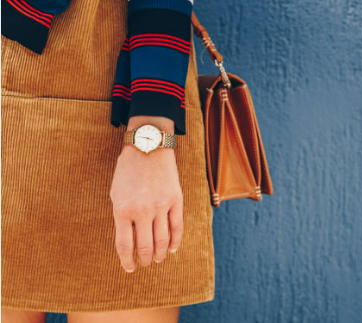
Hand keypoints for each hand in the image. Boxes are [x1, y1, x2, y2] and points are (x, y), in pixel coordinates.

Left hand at [109, 116, 182, 272]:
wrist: (149, 147)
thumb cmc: (128, 170)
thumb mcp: (116, 193)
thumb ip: (121, 216)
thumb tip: (128, 239)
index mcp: (122, 210)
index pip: (125, 245)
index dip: (127, 260)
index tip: (129, 267)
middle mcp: (142, 211)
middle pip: (144, 246)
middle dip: (144, 259)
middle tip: (144, 263)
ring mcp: (160, 206)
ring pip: (162, 240)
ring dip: (159, 254)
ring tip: (157, 259)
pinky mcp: (175, 200)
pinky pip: (177, 227)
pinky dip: (175, 241)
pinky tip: (172, 249)